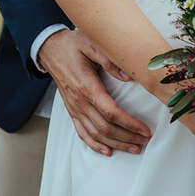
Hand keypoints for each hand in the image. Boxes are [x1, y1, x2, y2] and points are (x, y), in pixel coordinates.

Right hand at [38, 28, 152, 156]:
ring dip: (116, 144)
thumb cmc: (71, 45)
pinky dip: (95, 145)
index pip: (111, 112)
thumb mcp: (91, 44)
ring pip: (95, 134)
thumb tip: (128, 77)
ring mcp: (74, 108)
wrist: (49, 48)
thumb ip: (110, 60)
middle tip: (145, 141)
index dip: (130, 124)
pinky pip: (82, 133)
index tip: (144, 129)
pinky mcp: (71, 110)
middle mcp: (79, 102)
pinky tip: (107, 150)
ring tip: (133, 148)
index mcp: (87, 86)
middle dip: (127, 138)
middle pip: (105, 128)